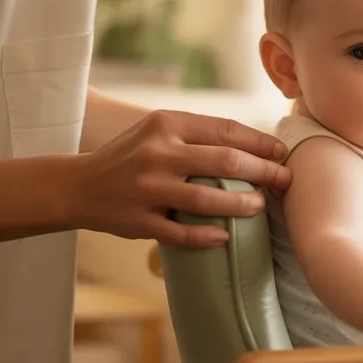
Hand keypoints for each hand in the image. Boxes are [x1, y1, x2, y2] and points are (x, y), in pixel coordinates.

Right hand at [70, 110, 291, 246]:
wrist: (77, 185)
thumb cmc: (131, 156)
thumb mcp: (158, 131)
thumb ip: (198, 134)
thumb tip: (255, 144)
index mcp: (166, 124)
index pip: (225, 130)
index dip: (260, 142)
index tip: (282, 153)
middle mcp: (157, 153)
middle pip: (225, 162)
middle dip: (263, 172)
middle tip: (285, 181)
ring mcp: (147, 189)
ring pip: (206, 199)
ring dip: (241, 205)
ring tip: (260, 206)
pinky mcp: (139, 221)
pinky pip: (180, 232)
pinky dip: (207, 236)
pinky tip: (226, 237)